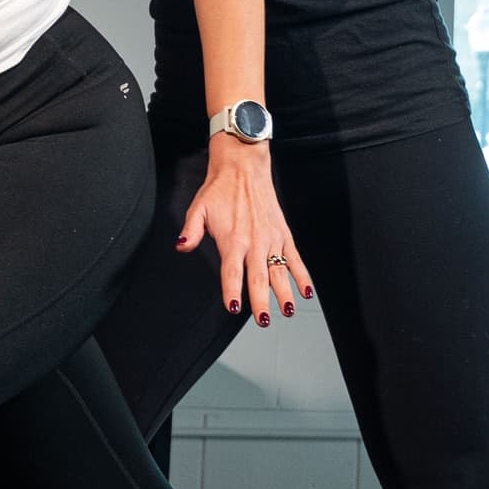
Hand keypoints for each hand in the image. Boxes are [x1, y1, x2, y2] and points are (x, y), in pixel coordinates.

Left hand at [175, 144, 303, 324]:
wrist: (244, 167)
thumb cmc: (220, 189)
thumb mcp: (198, 208)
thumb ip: (191, 231)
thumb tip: (181, 246)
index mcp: (232, 239)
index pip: (231, 272)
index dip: (232, 291)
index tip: (233, 307)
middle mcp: (254, 241)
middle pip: (258, 277)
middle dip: (261, 301)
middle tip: (263, 320)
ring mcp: (271, 239)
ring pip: (279, 272)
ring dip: (284, 293)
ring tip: (287, 311)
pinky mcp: (283, 234)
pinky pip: (295, 258)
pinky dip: (302, 275)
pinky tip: (306, 291)